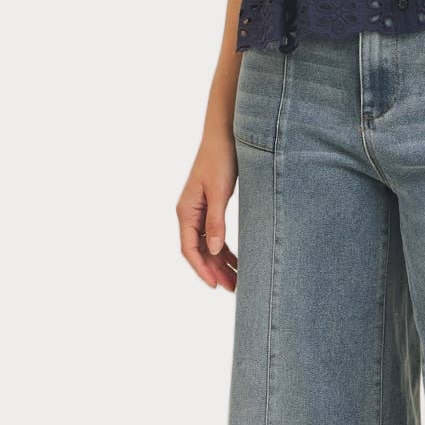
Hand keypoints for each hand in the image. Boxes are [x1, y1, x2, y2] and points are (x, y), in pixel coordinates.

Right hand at [177, 130, 239, 290]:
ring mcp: (199, 211)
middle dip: (214, 271)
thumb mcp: (219, 192)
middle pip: (199, 251)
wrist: (224, 135)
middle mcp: (189, 214)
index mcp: (186, 211)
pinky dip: (225, 249)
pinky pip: (215, 235)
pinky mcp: (211, 207)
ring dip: (221, 263)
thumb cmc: (220, 159)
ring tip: (238, 280)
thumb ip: (216, 221)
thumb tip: (215, 249)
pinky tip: (238, 260)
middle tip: (233, 288)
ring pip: (208, 245)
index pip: (190, 249)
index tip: (216, 285)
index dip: (202, 269)